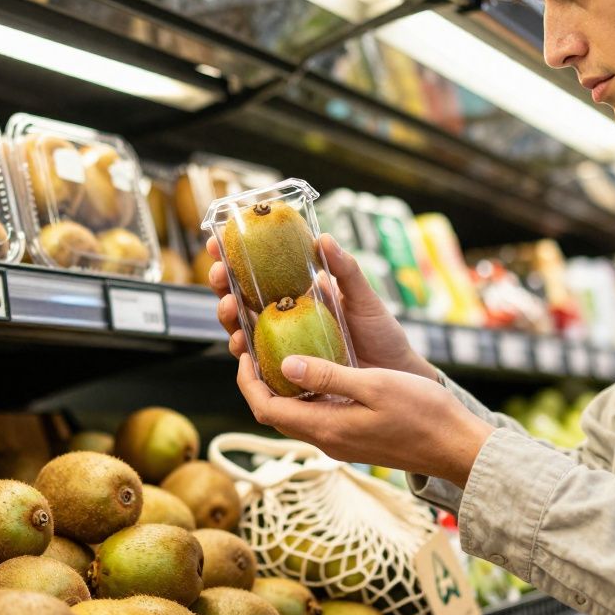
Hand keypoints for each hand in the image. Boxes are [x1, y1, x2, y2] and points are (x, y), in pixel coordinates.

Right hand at [205, 233, 434, 378]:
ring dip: (227, 318)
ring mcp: (282, 348)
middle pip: (240, 301)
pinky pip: (257, 365)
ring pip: (241, 331)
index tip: (218, 242)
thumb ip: (346, 270)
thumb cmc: (382, 336)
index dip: (233, 259)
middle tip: (219, 273)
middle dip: (221, 285)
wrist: (395, 376)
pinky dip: (243, 354)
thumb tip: (323, 238)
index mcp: (297, 298)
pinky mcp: (286, 374)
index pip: (257, 275)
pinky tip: (240, 344)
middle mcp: (283, 322)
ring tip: (229, 305)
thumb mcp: (364, 299)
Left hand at [235, 353, 492, 486]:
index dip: (247, 381)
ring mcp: (340, 440)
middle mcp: (327, 439)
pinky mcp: (353, 437)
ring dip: (280, 387)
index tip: (243, 352)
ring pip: (295, 414)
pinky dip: (304, 392)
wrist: (458, 447)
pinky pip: (315, 414)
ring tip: (278, 351)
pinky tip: (314, 367)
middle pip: (274, 413)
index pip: (265, 409)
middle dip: (258, 382)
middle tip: (255, 347)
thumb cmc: (422, 413)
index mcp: (326, 428)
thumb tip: (285, 365)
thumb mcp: (375, 385)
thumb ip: (329, 376)